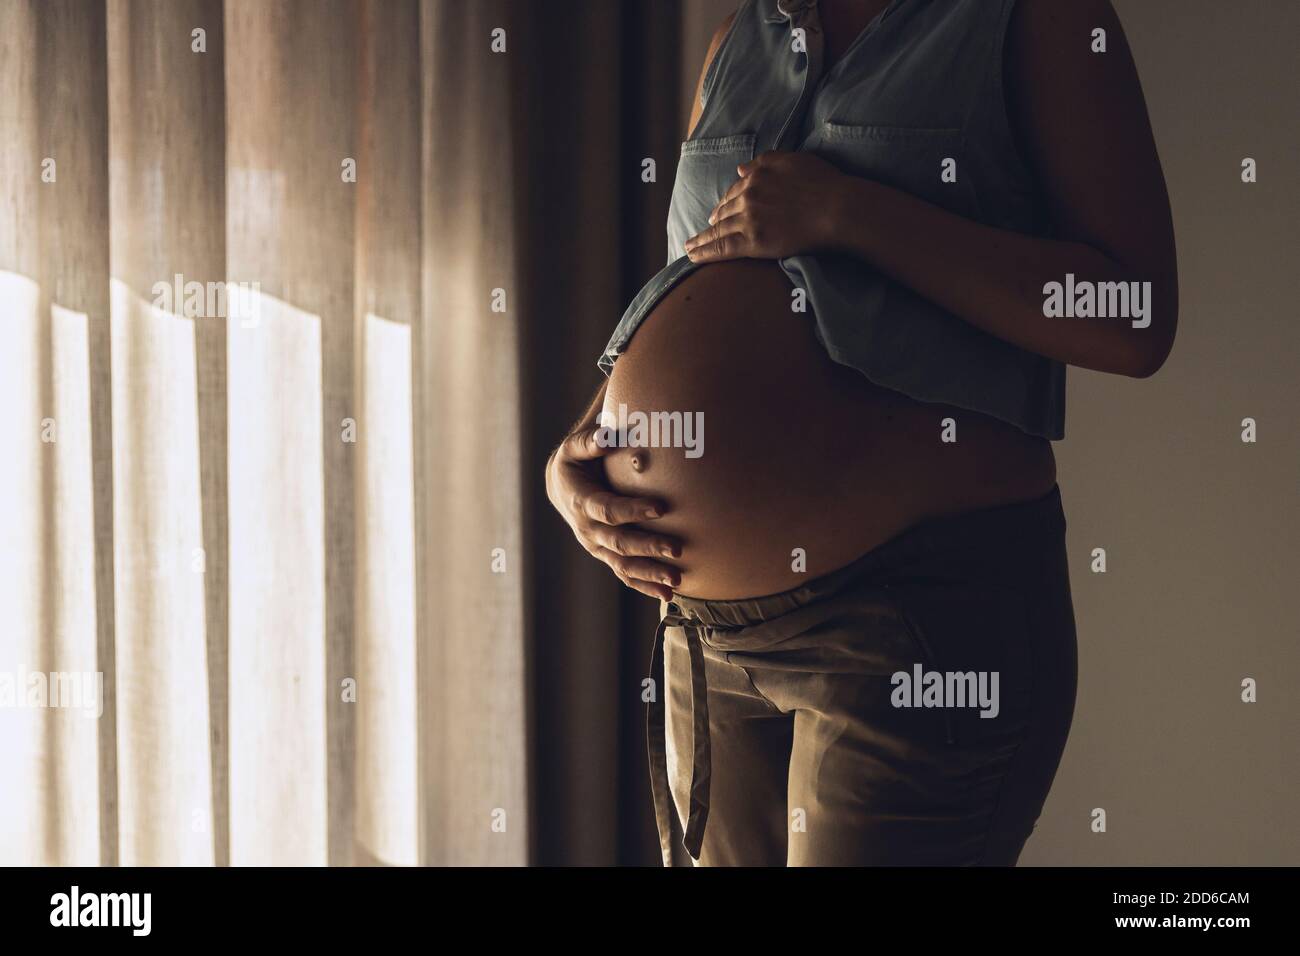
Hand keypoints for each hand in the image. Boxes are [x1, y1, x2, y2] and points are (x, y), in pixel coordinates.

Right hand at [545, 426, 682, 600]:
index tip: (662, 508)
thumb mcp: (575, 448)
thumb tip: (607, 435)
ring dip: (650, 573)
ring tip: (677, 580)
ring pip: (623, 565)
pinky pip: (624, 575)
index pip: (609, 509)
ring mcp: (596, 546)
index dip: (633, 510)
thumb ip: (590, 441)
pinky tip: (668, 596)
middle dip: (648, 547)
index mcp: (581, 502)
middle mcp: (587, 529)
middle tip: (677, 548)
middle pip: (619, 542)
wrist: (560, 488)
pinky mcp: (605, 555)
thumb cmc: (576, 461)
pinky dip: (645, 586)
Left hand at [683, 150, 845, 262]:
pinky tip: (693, 257)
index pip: (735, 191)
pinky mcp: (753, 241)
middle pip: (724, 211)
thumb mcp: (793, 159)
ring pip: (718, 230)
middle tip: (706, 230)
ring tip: (690, 247)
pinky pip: (722, 248)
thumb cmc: (824, 183)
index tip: (718, 212)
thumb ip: (765, 162)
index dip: (725, 203)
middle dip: (713, 221)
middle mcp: (749, 195)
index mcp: (757, 175)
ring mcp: (749, 219)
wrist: (836, 208)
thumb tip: (740, 170)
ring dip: (701, 239)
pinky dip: (704, 252)